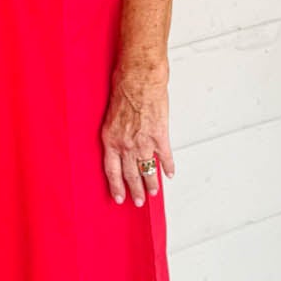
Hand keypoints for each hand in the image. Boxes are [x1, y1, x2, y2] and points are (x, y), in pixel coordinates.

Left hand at [101, 60, 174, 206]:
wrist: (139, 78)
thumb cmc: (123, 88)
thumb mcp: (111, 114)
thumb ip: (115, 132)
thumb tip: (120, 142)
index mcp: (110, 139)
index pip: (111, 171)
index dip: (116, 186)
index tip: (119, 197)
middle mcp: (126, 145)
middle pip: (130, 175)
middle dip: (135, 190)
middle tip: (138, 201)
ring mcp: (143, 142)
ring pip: (147, 170)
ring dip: (151, 183)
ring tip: (153, 193)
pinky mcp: (160, 136)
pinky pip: (165, 157)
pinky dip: (168, 166)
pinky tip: (169, 174)